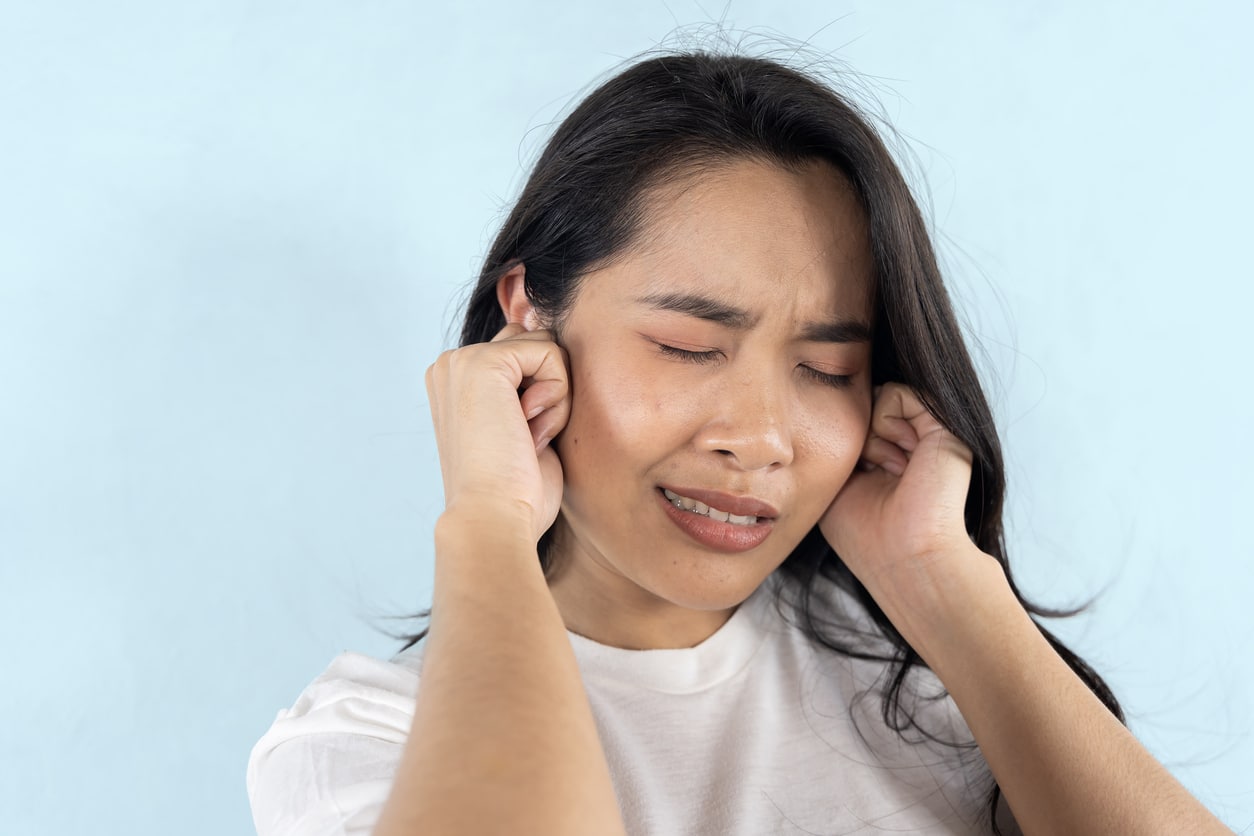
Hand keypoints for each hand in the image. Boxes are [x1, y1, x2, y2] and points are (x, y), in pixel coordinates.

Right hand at [424, 324, 570, 542]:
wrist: (494, 517)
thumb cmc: (513, 492)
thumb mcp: (520, 429)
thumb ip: (528, 388)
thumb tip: (558, 357)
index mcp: (456, 383)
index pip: (523, 356)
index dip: (541, 397)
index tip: (521, 441)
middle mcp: (453, 366)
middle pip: (535, 346)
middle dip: (550, 390)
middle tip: (529, 438)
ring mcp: (464, 360)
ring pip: (546, 348)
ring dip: (555, 396)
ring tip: (529, 436)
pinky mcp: (485, 361)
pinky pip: (551, 354)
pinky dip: (557, 396)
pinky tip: (531, 429)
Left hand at [819, 383, 988, 612]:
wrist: (907, 555)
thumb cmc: (865, 532)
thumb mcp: (838, 481)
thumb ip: (840, 444)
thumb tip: (833, 407)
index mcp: (886, 458)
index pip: (852, 421)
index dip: (842, 441)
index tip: (857, 478)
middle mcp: (908, 443)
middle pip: (862, 407)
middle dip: (858, 438)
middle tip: (876, 475)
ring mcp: (927, 434)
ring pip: (876, 399)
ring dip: (871, 437)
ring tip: (894, 473)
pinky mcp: (942, 425)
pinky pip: (896, 393)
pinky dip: (887, 423)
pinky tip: (903, 460)